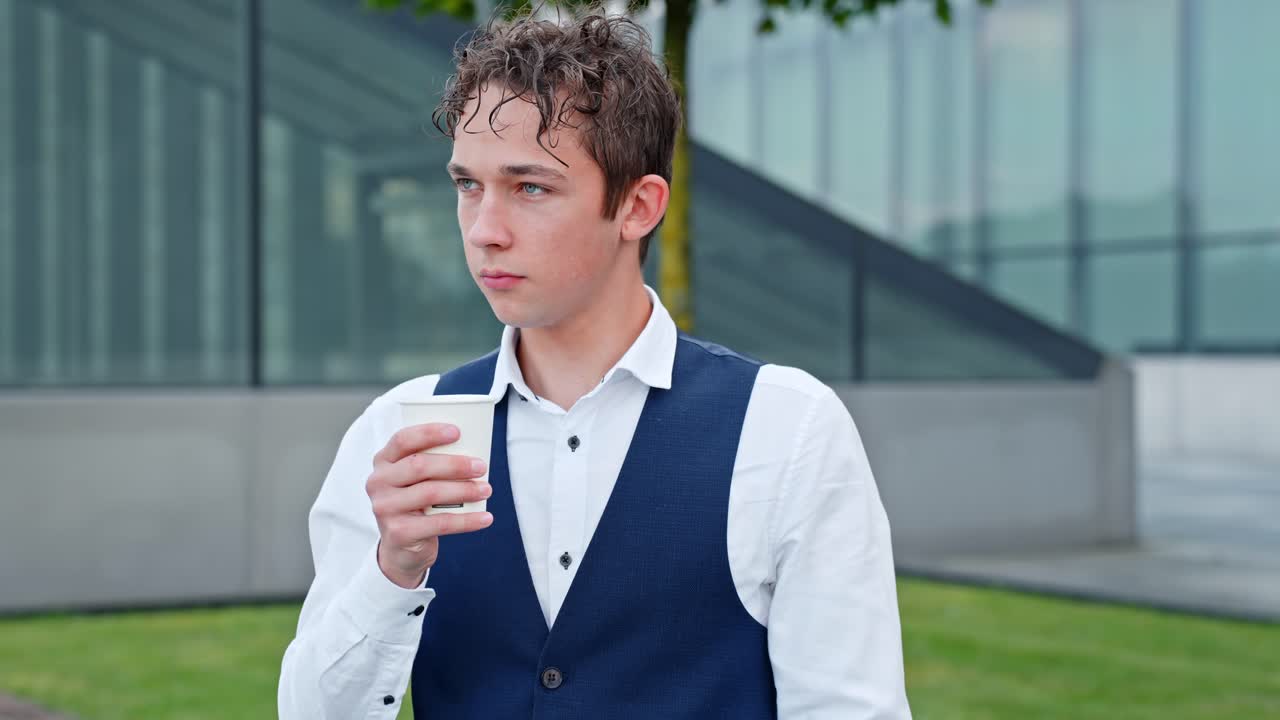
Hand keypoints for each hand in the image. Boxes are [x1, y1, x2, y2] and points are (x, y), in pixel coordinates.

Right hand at [367, 423, 493, 588]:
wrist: (401, 548)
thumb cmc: (417, 503)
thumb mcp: (418, 480)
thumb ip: (433, 464)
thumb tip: (472, 454)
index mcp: (384, 461)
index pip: (403, 440)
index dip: (429, 433)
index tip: (457, 432)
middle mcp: (379, 482)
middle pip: (419, 466)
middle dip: (455, 464)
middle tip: (481, 466)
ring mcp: (385, 508)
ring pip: (430, 493)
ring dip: (464, 490)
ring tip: (486, 490)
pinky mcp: (399, 532)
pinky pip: (440, 523)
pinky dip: (466, 520)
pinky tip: (485, 517)